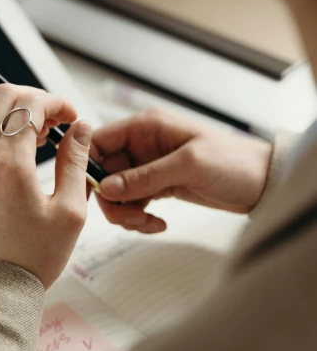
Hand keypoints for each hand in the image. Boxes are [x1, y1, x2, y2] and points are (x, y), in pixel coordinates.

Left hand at [0, 85, 91, 288]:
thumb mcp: (68, 211)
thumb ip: (75, 162)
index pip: (29, 104)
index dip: (56, 102)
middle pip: (2, 96)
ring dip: (14, 111)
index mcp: (9, 162)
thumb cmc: (30, 258)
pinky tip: (20, 154)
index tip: (72, 117)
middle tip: (56, 122)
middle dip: (34, 99)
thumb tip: (80, 129)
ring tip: (39, 137)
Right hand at [92, 109, 272, 233]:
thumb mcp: (188, 165)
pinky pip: (133, 202)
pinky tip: (156, 224)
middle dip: (112, 199)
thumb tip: (108, 187)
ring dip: (126, 212)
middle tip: (129, 218)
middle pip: (104, 172)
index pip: (100, 141)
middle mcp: (144, 144)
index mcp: (147, 126)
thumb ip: (145, 176)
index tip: (89, 191)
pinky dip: (138, 217)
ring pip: (117, 192)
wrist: (262, 182)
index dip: (88, 165)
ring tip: (147, 223)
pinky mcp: (158, 185)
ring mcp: (149, 166)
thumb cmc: (234, 162)